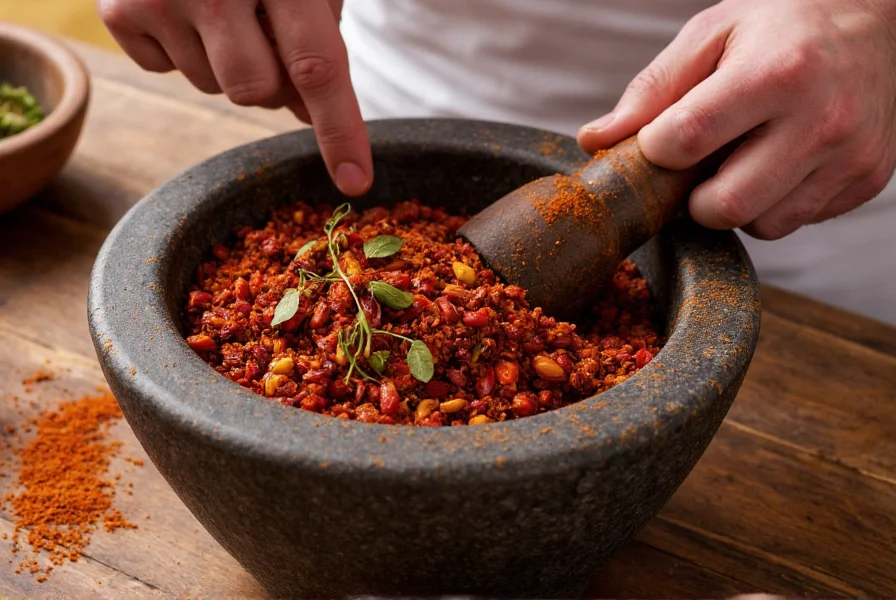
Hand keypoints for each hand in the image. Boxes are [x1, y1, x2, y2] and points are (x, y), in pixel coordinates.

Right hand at [98, 0, 372, 196]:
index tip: (354, 180)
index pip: (316, 67)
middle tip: (266, 32)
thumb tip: (304, 115)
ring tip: (222, 7)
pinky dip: (183, 50)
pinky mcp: (118, 10)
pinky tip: (185, 6)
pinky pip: (167, 71)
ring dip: (227, 63)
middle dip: (272, 79)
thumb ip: (316, 38)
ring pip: (213, 88)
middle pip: (255, 92)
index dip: (340, 129)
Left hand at [577, 0, 895, 239]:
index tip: (661, 141)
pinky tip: (780, 161)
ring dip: (735, 203)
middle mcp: (822, 120)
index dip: (657, 150)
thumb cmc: (781, 26)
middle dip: (693, 198)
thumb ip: (651, 91)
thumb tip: (595, 141)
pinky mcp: (866, 181)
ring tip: (745, 157)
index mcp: (777, 72)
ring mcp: (850, 157)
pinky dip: (773, 202)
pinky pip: (794, 221)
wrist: (874, 22)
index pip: (687, 139)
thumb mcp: (711, 34)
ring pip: (760, 225)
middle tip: (699, 166)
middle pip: (724, 206)